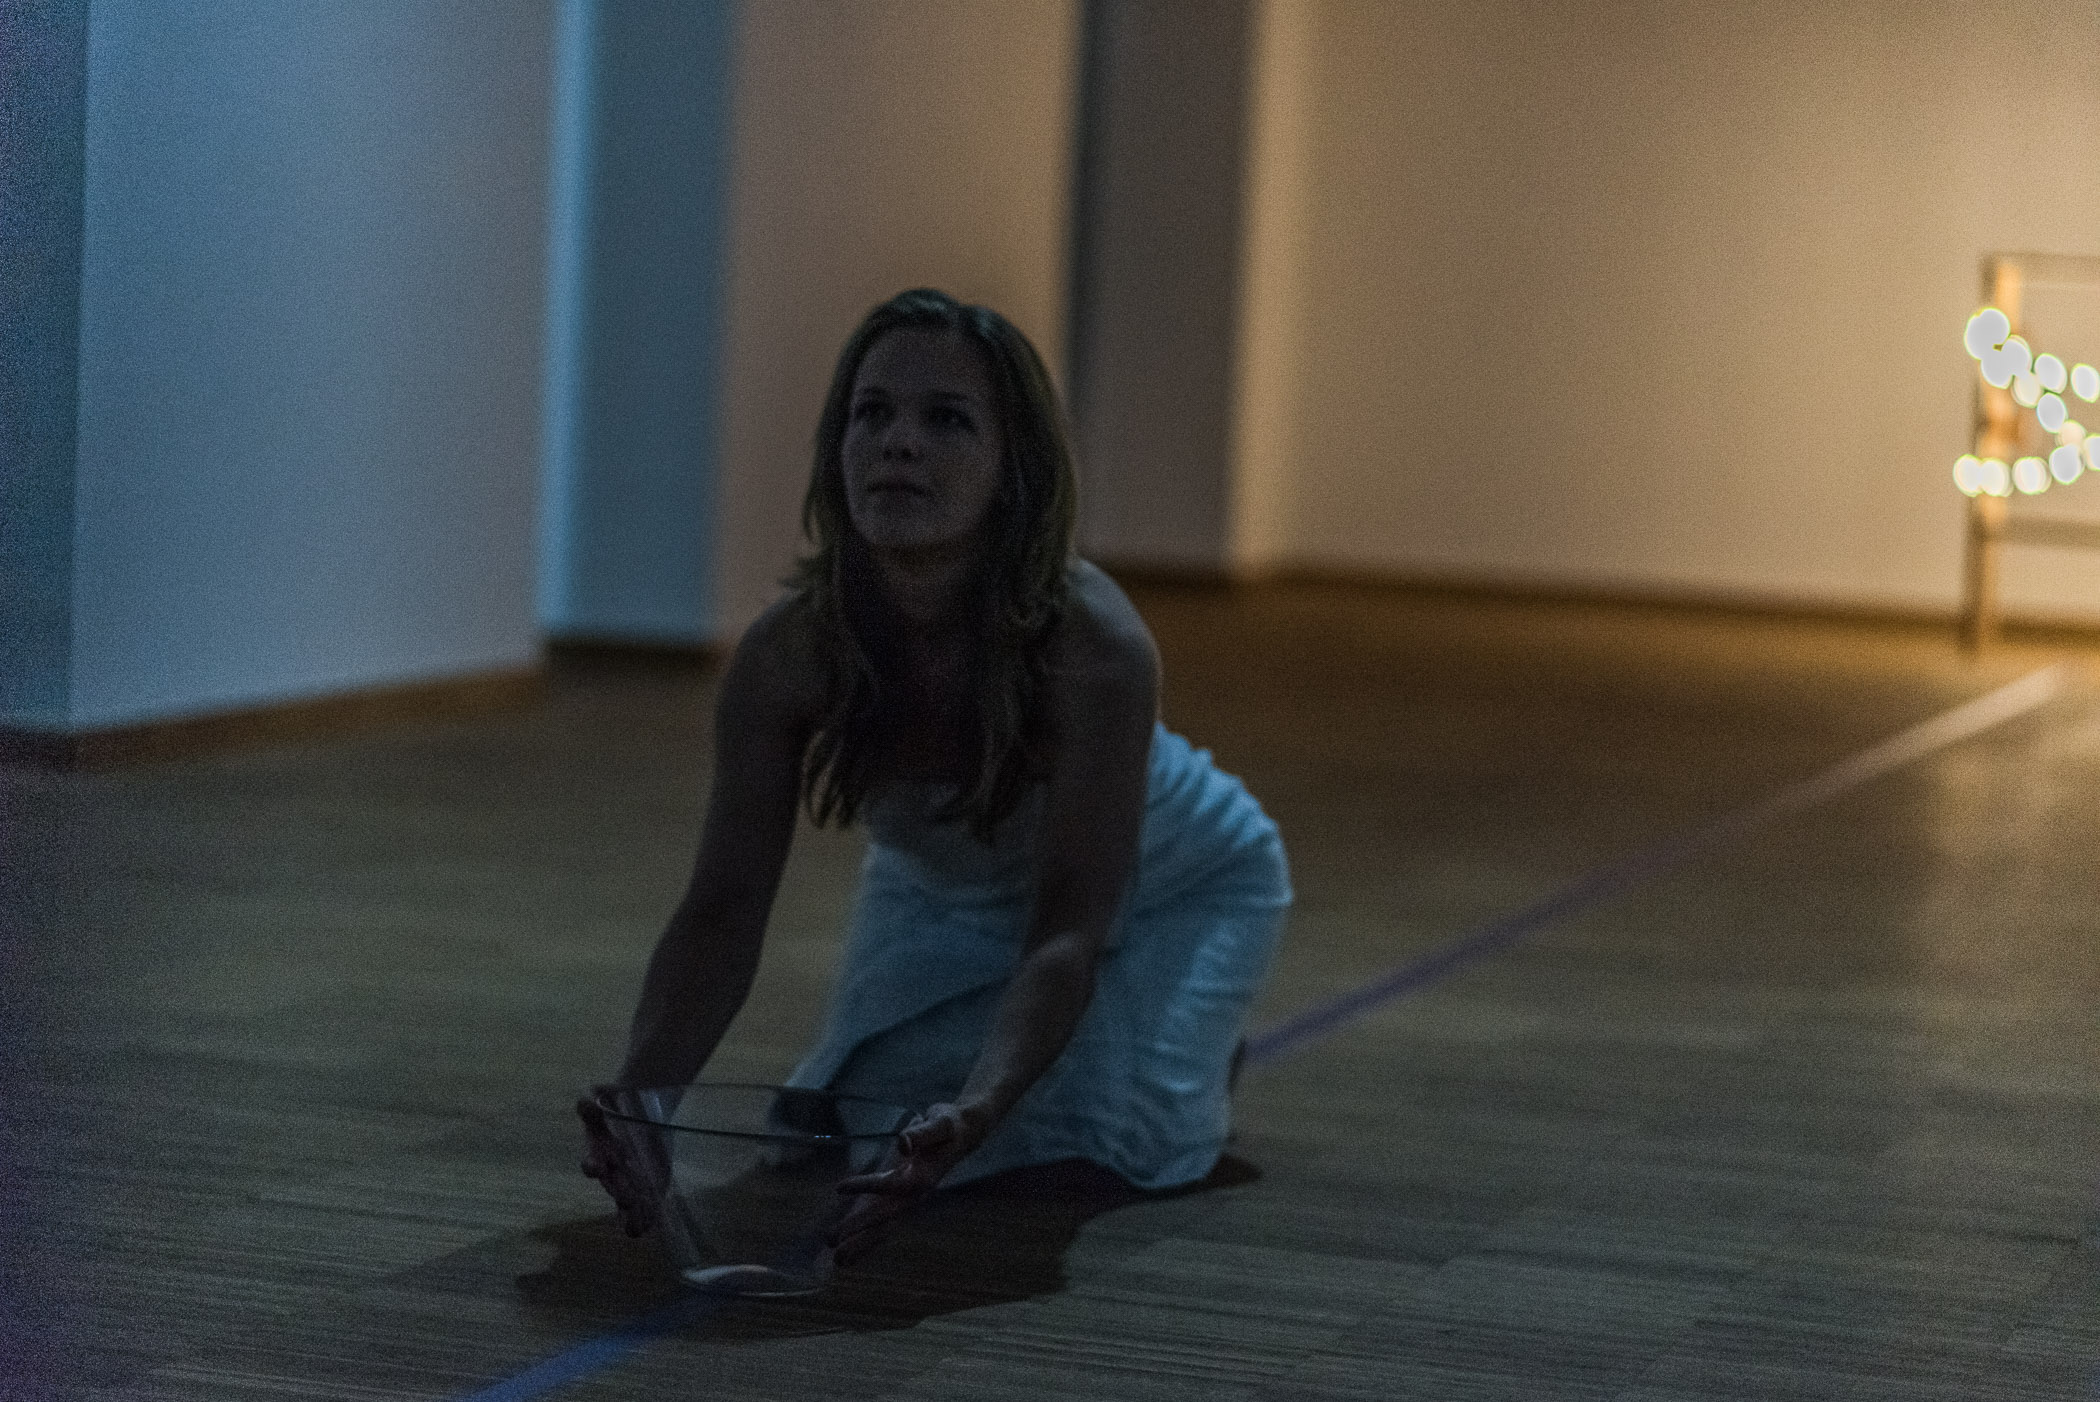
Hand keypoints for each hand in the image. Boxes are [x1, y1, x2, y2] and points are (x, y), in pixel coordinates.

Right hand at [577, 1084, 669, 1237]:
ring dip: (631, 1212)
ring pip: (627, 1199)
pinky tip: (651, 1225)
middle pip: (612, 1184)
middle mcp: (611, 1169)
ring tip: (635, 1227)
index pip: (592, 1159)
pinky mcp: (649, 1183)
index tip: (595, 1168)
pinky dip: (648, 1215)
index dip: (592, 1164)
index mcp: (598, 1149)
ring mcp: (629, 1179)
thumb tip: (584, 1102)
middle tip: (626, 1199)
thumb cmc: (617, 1101)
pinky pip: (647, 1202)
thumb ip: (593, 1100)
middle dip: (618, 1191)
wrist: (644, 1103)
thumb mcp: (604, 1094)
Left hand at [827, 1102, 985, 1265]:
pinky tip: (852, 1249)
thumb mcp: (939, 1124)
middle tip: (831, 1242)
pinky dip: (870, 1238)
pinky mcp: (905, 1200)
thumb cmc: (949, 1127)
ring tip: (838, 1260)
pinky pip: (886, 1223)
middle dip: (859, 1231)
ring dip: (863, 1243)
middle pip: (886, 1218)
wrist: (964, 1135)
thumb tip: (902, 1143)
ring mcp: (911, 1200)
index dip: (866, 1186)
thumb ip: (920, 1134)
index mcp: (923, 1177)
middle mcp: (916, 1195)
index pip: (892, 1185)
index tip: (839, 1187)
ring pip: (886, 1227)